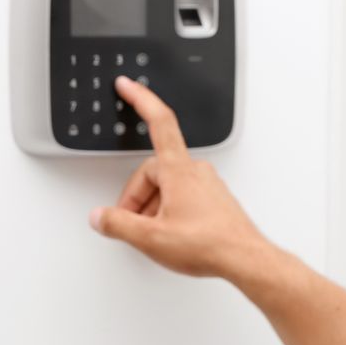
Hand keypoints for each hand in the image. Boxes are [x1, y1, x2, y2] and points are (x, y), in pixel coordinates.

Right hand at [88, 75, 268, 279]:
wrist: (245, 259)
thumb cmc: (209, 244)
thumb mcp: (151, 238)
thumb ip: (119, 224)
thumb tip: (100, 217)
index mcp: (178, 170)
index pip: (159, 122)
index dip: (141, 99)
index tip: (128, 85)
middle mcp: (195, 171)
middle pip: (153, 170)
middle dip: (137, 196)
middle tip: (131, 222)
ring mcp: (207, 184)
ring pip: (168, 185)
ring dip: (153, 206)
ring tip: (153, 234)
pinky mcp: (214, 199)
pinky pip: (183, 195)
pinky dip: (169, 210)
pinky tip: (171, 233)